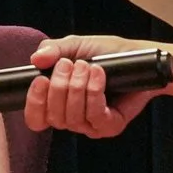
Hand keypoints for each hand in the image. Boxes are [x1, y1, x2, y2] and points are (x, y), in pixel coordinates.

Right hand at [25, 34, 168, 140]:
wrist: (138, 57)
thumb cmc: (107, 53)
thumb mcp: (76, 46)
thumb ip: (53, 50)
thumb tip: (36, 59)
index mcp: (59, 103)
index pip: (36, 118)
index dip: (34, 103)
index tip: (39, 80)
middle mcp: (72, 117)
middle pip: (53, 117)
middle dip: (58, 87)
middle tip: (68, 64)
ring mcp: (91, 125)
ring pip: (72, 118)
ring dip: (77, 88)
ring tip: (87, 66)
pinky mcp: (110, 126)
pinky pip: (94, 116)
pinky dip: (94, 93)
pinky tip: (98, 75)